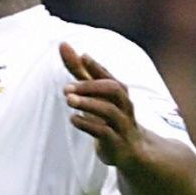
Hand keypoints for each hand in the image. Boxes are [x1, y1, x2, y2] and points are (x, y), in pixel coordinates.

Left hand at [60, 43, 142, 166]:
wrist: (132, 150)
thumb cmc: (109, 115)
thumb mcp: (95, 92)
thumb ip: (79, 70)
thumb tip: (63, 44)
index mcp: (118, 92)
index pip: (108, 75)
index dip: (96, 66)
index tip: (82, 56)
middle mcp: (123, 105)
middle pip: (113, 89)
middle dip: (91, 86)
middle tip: (66, 88)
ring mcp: (121, 124)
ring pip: (109, 110)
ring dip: (88, 104)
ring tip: (68, 100)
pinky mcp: (116, 142)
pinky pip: (104, 132)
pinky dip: (88, 124)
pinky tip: (73, 119)